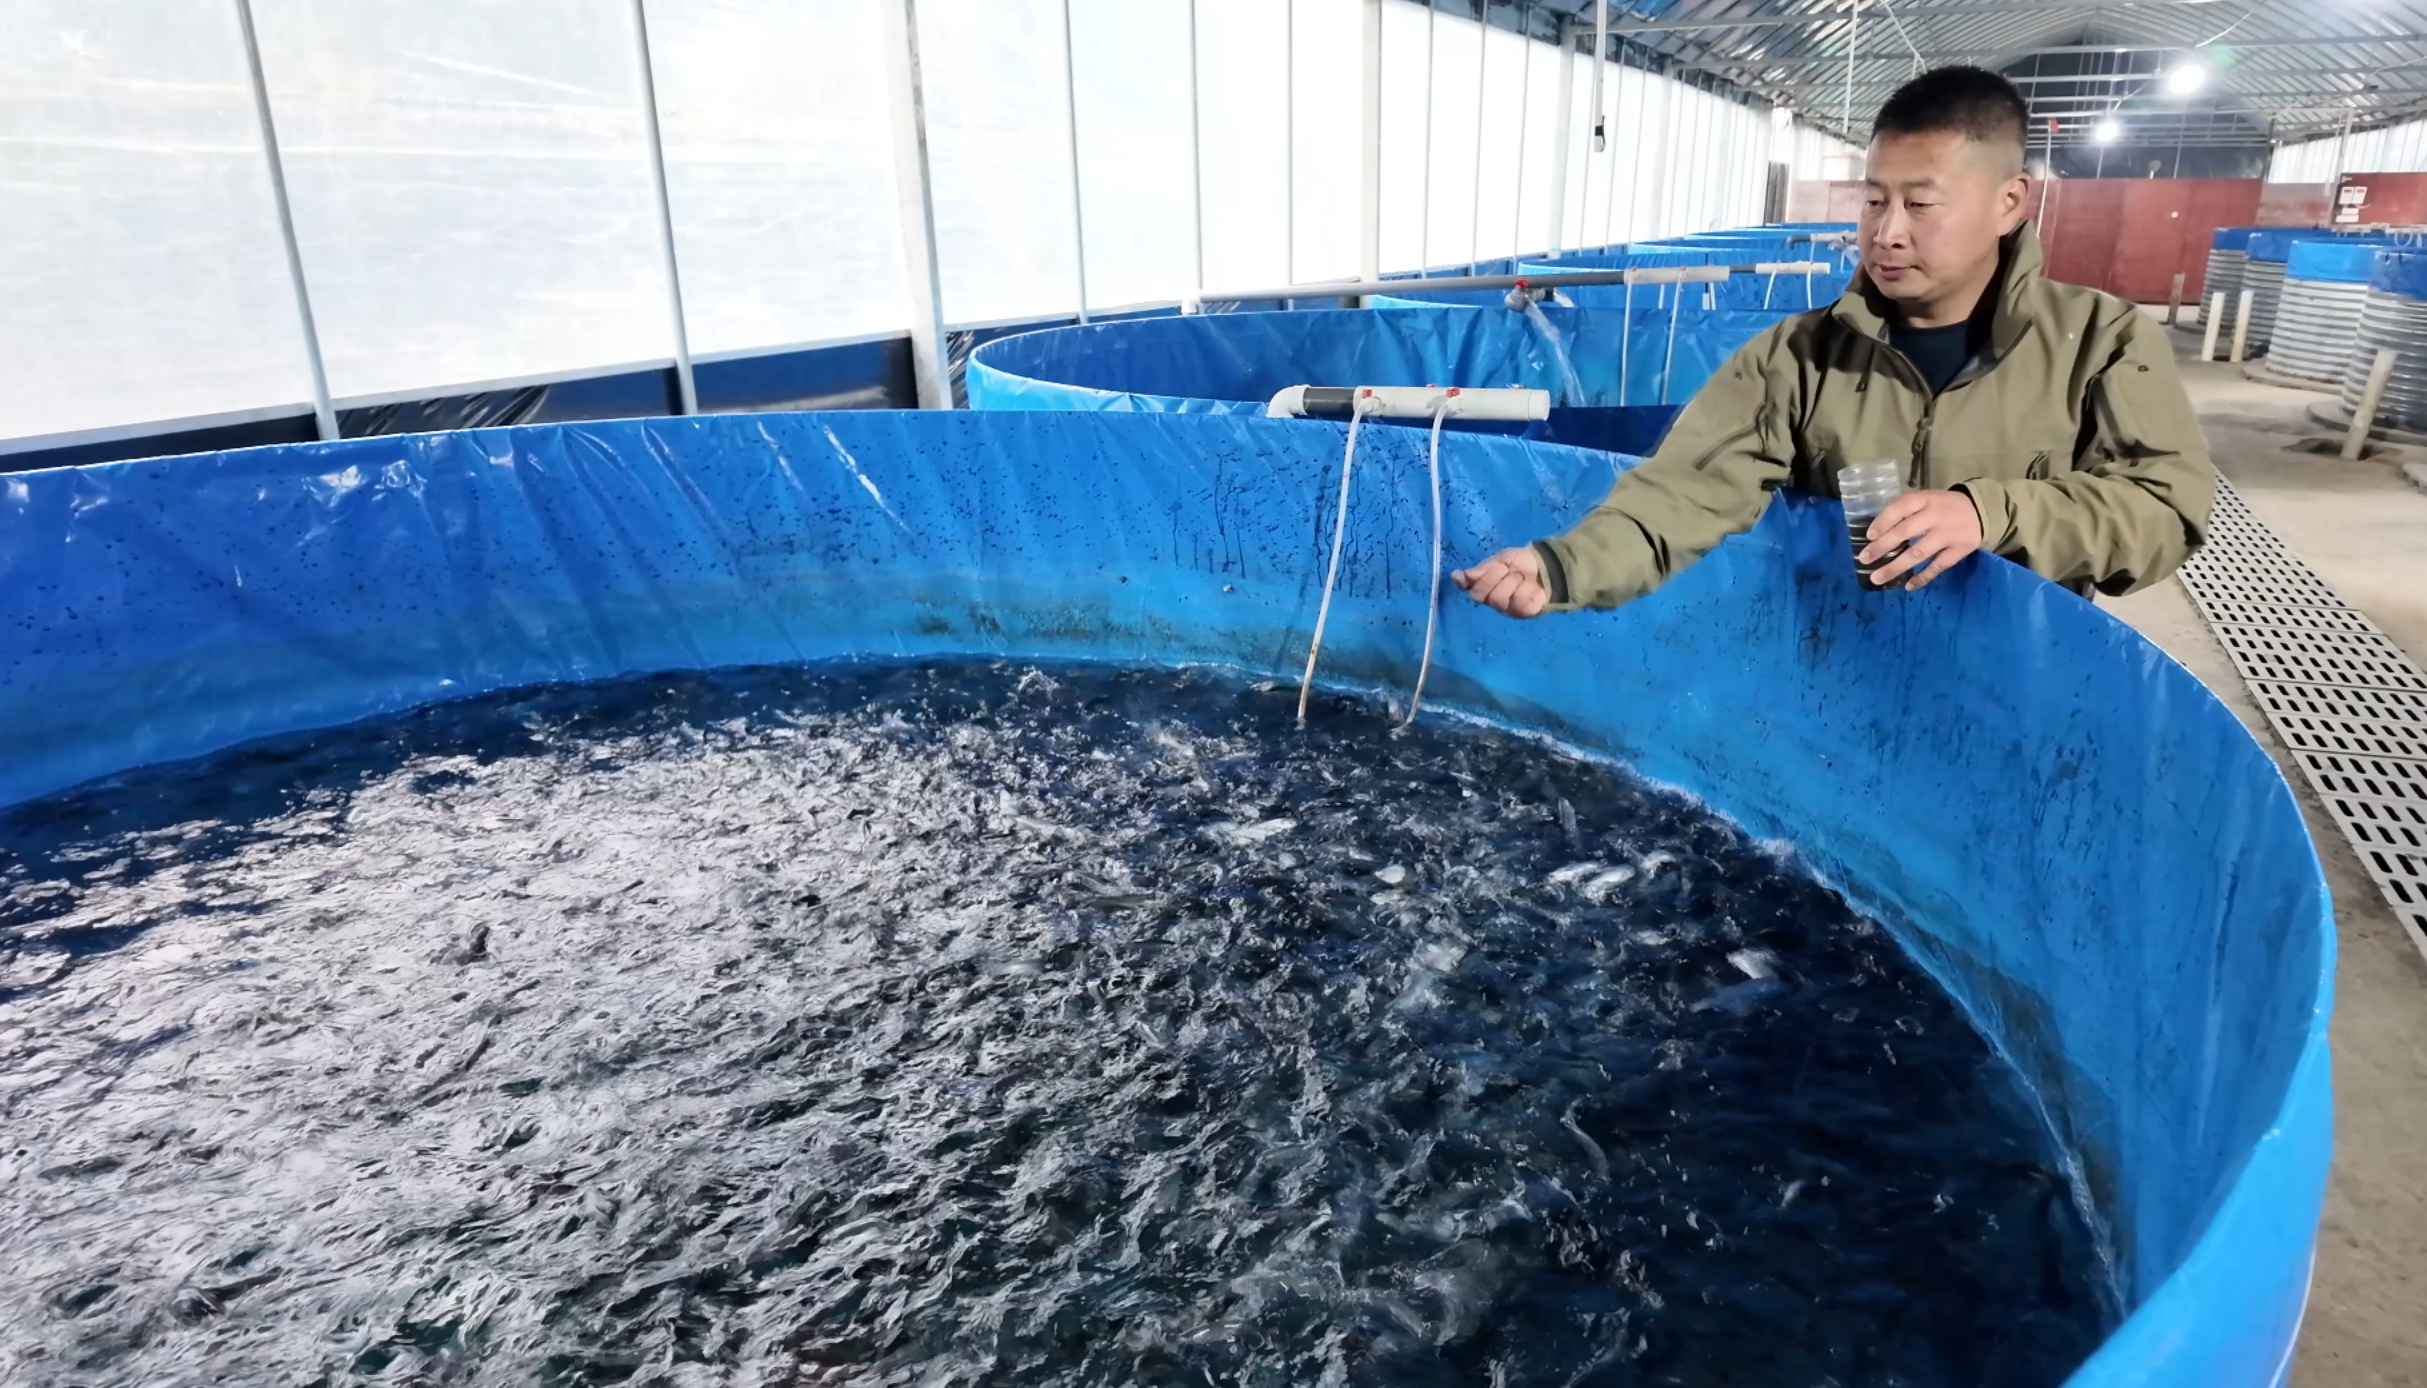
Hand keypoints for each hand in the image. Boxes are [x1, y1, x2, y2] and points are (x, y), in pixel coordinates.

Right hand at [1452, 546, 1551, 617]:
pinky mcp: (1522, 613)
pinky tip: (1532, 588)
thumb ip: (1483, 569)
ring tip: (1522, 578)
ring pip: (1498, 599)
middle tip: (1507, 569)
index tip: (1461, 576)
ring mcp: (1506, 608)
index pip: (1466, 586)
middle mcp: (1490, 599)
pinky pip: (1518, 603)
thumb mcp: (1502, 559)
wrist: (1547, 565)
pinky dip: (1526, 590)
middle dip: (1494, 577)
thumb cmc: (1521, 562)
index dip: (1463, 582)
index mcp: (1483, 584)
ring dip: (1513, 582)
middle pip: (1480, 594)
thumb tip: (1458, 576)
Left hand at [1860, 489, 1982, 589]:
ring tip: (1877, 578)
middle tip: (1864, 559)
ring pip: (1918, 553)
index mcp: (1926, 499)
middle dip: (1882, 547)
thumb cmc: (1944, 507)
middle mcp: (1936, 516)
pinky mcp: (1960, 550)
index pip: (1900, 507)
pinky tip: (1908, 585)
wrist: (1981, 511)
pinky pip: (1937, 566)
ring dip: (1896, 567)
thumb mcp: (1927, 499)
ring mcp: (1948, 534)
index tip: (1868, 536)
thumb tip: (1877, 533)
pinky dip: (1922, 577)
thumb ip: (1907, 511)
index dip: (1882, 521)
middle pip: (1905, 532)